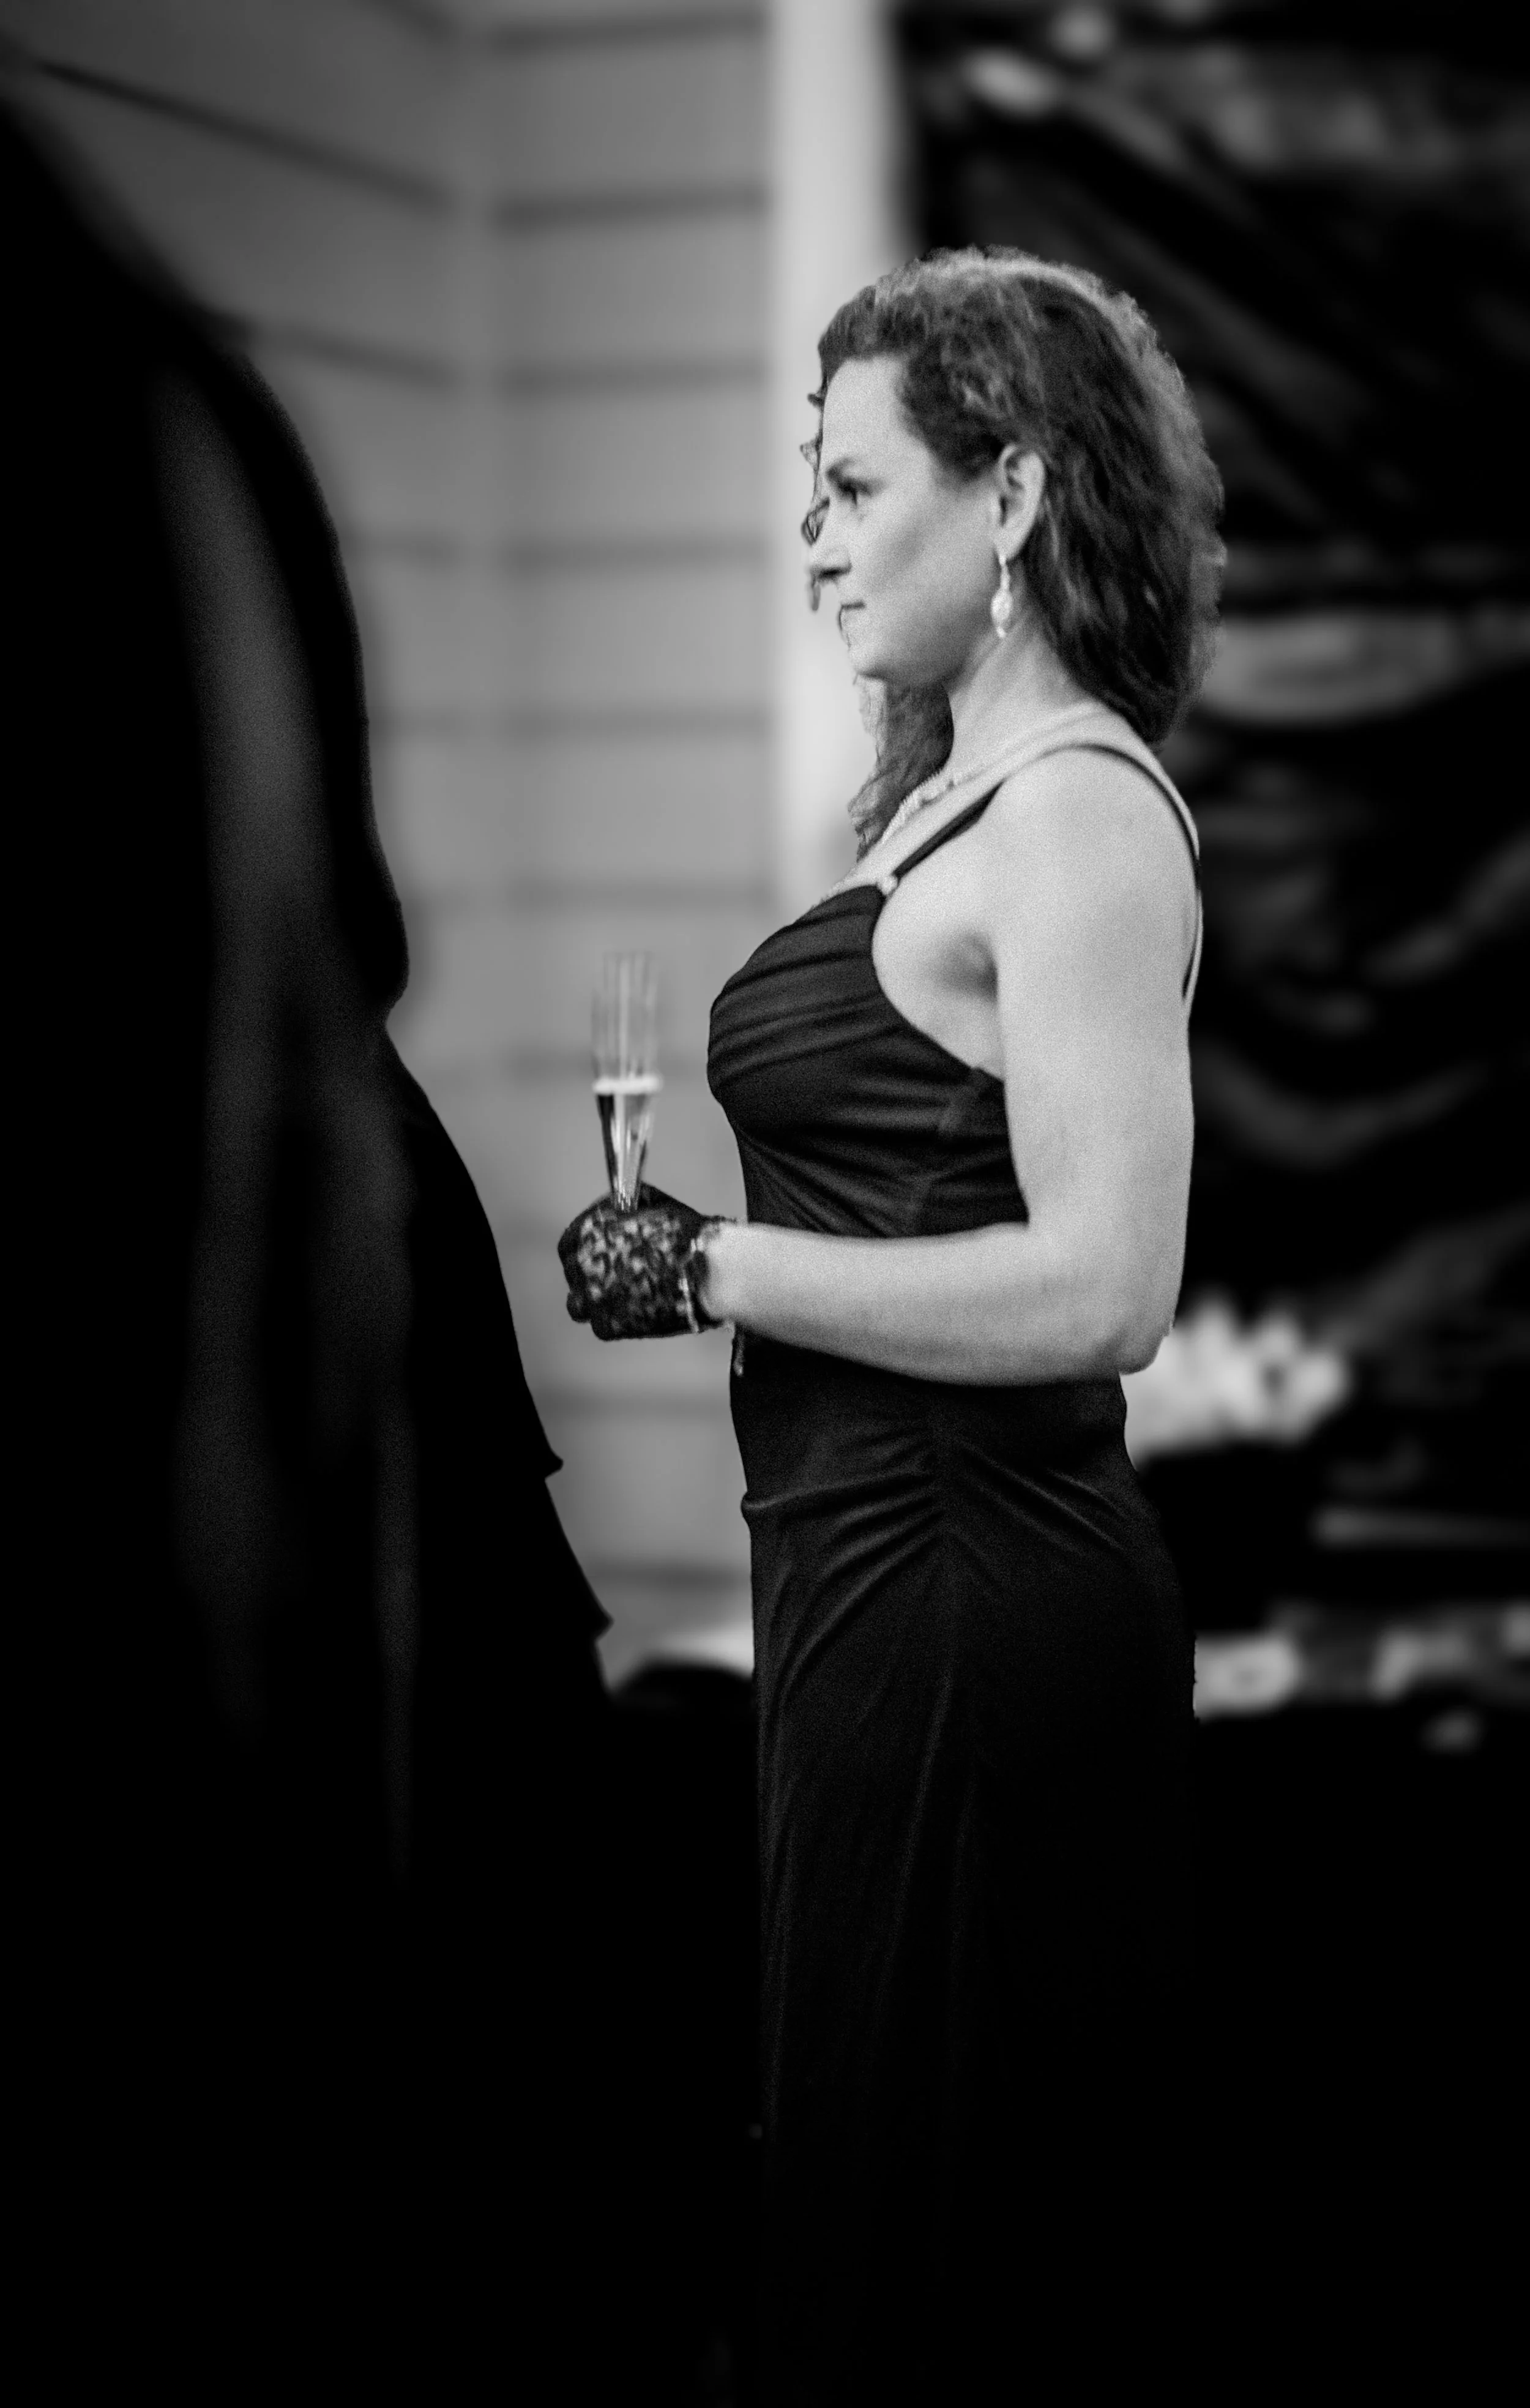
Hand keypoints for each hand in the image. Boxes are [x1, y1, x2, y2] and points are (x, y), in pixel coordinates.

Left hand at [558, 1184, 724, 1339]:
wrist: (708, 1271)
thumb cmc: (687, 1236)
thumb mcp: (653, 1204)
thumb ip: (628, 1209)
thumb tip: (623, 1209)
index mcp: (589, 1230)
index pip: (570, 1243)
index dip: (583, 1249)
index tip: (595, 1254)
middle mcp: (584, 1262)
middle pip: (574, 1273)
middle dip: (591, 1274)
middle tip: (613, 1276)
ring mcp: (593, 1296)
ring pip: (578, 1303)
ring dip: (593, 1300)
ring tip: (617, 1298)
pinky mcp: (609, 1325)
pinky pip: (600, 1325)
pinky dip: (614, 1320)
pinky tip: (633, 1313)